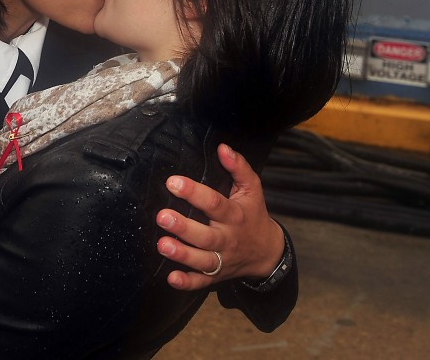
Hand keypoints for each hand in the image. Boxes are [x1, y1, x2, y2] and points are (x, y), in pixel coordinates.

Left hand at [156, 144, 285, 289]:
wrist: (267, 252)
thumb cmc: (253, 214)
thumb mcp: (252, 189)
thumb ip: (239, 167)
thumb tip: (223, 147)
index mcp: (235, 215)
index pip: (214, 203)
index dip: (194, 192)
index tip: (173, 182)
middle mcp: (227, 239)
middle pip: (205, 236)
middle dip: (183, 227)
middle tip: (162, 216)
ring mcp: (222, 259)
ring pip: (202, 260)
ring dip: (181, 254)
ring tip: (162, 244)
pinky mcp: (215, 275)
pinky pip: (201, 282)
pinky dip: (187, 282)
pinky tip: (171, 278)